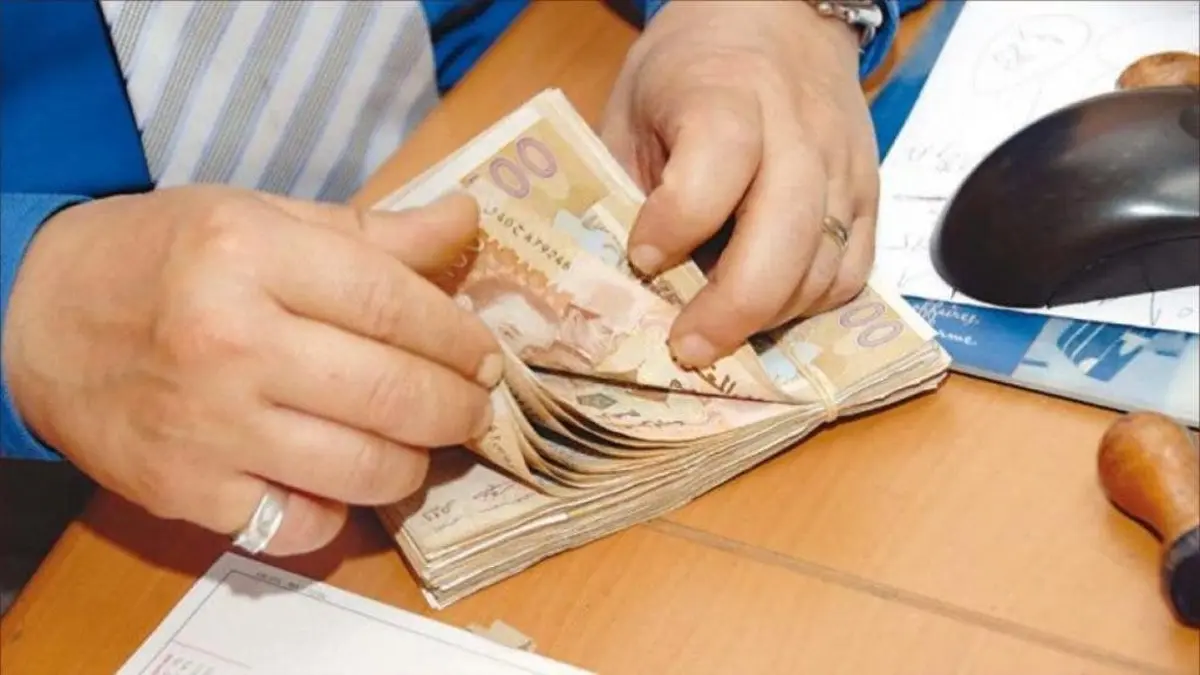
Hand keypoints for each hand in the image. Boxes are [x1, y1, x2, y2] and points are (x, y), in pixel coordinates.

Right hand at [1, 186, 500, 555]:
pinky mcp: (185, 492)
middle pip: (391, 394)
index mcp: (250, 254)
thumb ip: (371, 231)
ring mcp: (206, 427)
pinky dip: (339, 512)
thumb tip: (466, 221)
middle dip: (458, 408)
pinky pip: (301, 525)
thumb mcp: (260, 217)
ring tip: (418, 442)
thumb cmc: (163, 257)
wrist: (39, 318)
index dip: (459, 338)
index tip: (487, 356)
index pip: (395, 305)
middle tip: (475, 406)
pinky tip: (342, 481)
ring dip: (414, 463)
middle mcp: (229, 342)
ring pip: (363, 469)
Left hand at [601, 0, 880, 367]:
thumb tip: (620, 278)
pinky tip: (768, 309)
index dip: (677, 222)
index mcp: (730, 94)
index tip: (642, 257)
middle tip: (687, 346)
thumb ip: (627, 182)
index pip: (716, 166)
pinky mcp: (871, 194)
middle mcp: (800, 131)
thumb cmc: (691, 65)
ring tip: (720, 332)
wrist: (782, 16)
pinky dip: (811, 305)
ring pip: (825, 266)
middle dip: (733, 307)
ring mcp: (845, 166)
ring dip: (770, 316)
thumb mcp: (635, 105)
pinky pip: (853, 271)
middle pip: (786, 233)